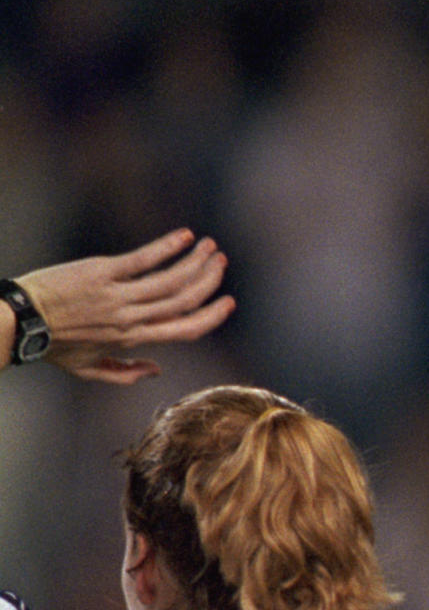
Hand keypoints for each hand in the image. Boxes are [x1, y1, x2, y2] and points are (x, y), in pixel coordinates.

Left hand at [16, 230, 232, 383]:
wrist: (20, 321)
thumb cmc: (52, 345)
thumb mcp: (87, 369)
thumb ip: (124, 373)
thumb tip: (157, 370)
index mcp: (133, 339)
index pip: (185, 329)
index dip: (212, 316)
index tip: (228, 303)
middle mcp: (132, 318)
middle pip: (184, 300)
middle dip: (209, 281)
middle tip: (221, 264)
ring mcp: (118, 294)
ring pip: (171, 279)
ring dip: (196, 262)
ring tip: (211, 247)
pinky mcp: (103, 272)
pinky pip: (144, 259)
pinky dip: (168, 247)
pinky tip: (185, 236)